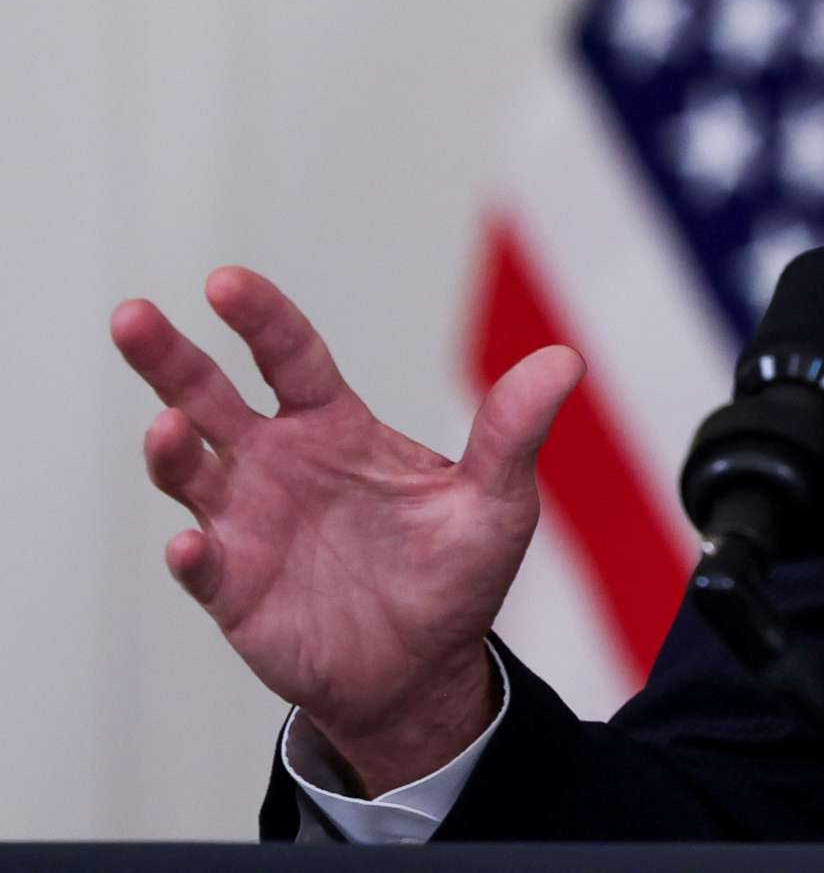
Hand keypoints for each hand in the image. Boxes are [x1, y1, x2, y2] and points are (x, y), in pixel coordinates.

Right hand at [110, 266, 581, 793]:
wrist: (425, 670)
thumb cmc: (455, 574)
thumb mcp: (496, 499)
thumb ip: (513, 430)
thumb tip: (566, 359)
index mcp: (334, 427)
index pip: (288, 356)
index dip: (258, 318)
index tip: (224, 282)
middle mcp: (277, 464)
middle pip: (207, 397)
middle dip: (167, 358)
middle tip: (130, 316)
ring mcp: (248, 524)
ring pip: (190, 474)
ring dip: (171, 452)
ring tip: (168, 429)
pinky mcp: (236, 590)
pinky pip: (203, 567)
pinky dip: (192, 555)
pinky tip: (191, 544)